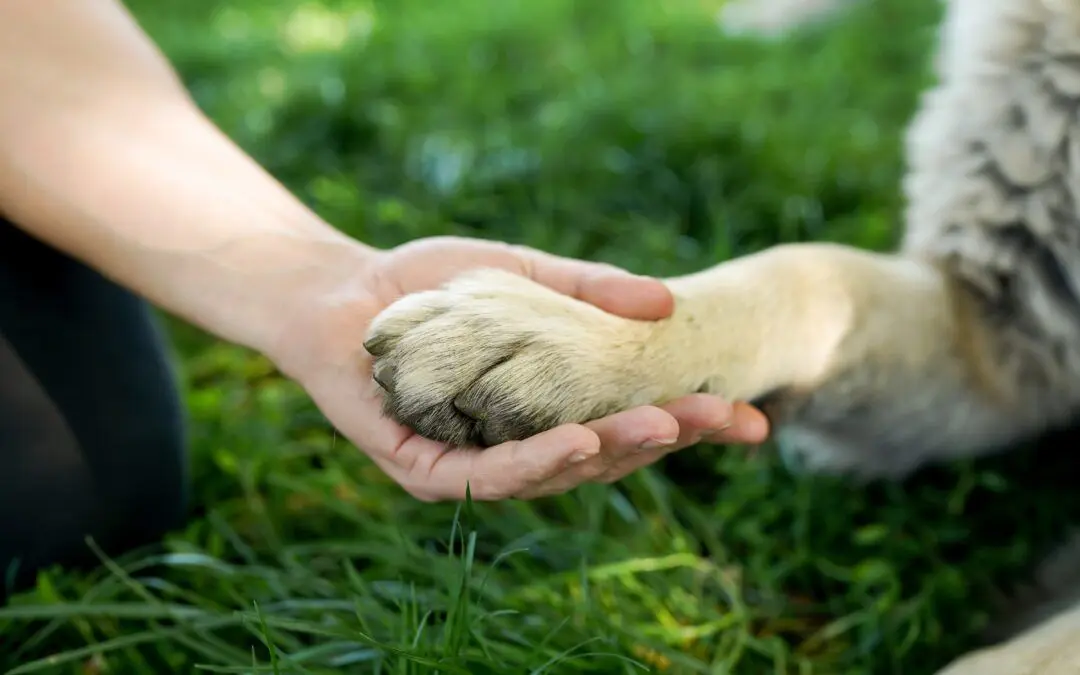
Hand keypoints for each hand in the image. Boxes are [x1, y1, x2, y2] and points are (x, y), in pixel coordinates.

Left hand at [274, 236, 769, 500]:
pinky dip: (536, 462)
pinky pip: (487, 477)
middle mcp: (518, 447)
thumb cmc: (429, 286)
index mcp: (548, 409)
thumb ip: (588, 290)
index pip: (629, 426)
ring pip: (556, 475)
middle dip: (666, 439)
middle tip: (721, 417)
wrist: (339, 290)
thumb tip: (667, 301)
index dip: (691, 425)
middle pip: (604, 458)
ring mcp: (473, 465)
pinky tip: (580, 440)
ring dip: (613, 453)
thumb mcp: (521, 276)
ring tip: (661, 427)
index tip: (751, 418)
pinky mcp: (424, 468)